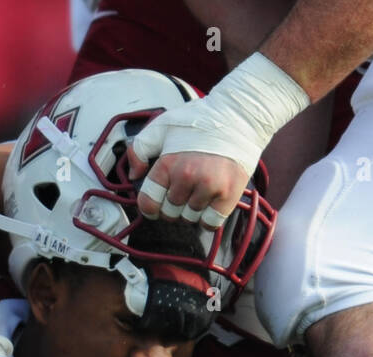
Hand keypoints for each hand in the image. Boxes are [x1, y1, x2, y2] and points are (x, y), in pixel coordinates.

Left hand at [127, 53, 308, 226]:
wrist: (239, 117)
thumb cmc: (199, 121)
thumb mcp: (161, 126)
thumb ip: (139, 149)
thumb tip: (134, 176)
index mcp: (168, 163)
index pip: (148, 202)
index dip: (149, 207)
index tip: (154, 206)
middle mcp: (187, 177)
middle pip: (169, 212)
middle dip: (171, 206)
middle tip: (181, 191)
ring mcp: (209, 188)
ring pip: (189, 218)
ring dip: (190, 210)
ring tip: (197, 192)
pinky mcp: (228, 195)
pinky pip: (210, 223)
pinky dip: (207, 219)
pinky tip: (208, 205)